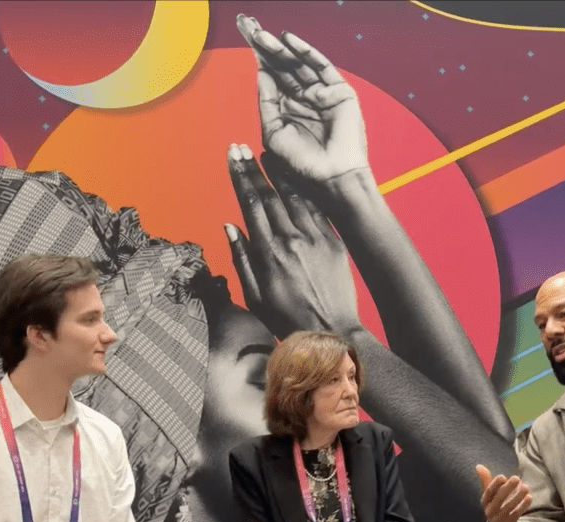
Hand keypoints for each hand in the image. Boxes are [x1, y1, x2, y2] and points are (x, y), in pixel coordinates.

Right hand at [225, 144, 359, 336]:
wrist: (331, 331)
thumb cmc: (287, 319)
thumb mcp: (254, 296)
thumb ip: (241, 259)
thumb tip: (230, 226)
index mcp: (268, 253)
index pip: (250, 204)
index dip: (240, 177)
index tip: (232, 157)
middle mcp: (291, 240)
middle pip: (269, 194)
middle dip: (253, 169)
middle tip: (242, 148)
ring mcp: (315, 238)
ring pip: (294, 196)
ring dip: (279, 173)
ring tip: (266, 155)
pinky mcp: (334, 241)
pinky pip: (316, 209)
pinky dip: (303, 191)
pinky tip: (295, 178)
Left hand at [236, 14, 368, 181]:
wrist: (332, 178)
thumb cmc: (302, 163)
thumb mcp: (273, 132)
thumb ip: (267, 101)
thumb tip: (261, 71)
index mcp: (288, 108)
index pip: (271, 76)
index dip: (257, 57)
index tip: (242, 36)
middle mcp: (304, 97)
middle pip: (282, 65)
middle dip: (264, 47)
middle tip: (247, 26)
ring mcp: (322, 94)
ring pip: (297, 64)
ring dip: (278, 48)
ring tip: (260, 35)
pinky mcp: (339, 92)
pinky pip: (321, 67)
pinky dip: (305, 51)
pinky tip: (287, 40)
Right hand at [476, 464, 531, 521]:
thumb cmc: (495, 505)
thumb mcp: (489, 494)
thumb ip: (486, 480)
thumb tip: (478, 466)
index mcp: (485, 501)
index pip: (488, 492)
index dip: (494, 484)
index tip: (503, 476)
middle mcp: (490, 510)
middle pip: (498, 499)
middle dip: (507, 488)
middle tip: (517, 478)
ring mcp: (499, 518)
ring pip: (509, 507)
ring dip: (518, 496)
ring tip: (526, 487)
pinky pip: (516, 514)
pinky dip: (523, 506)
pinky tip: (529, 497)